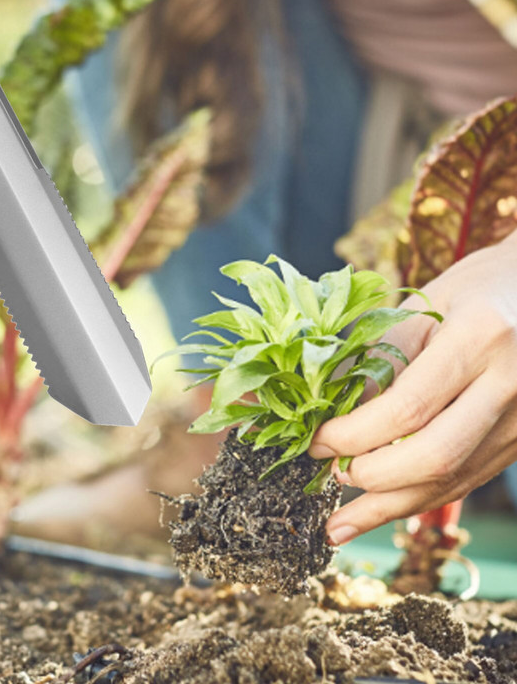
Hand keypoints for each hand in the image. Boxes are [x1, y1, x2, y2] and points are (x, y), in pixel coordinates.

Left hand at [309, 230, 516, 545]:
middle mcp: (510, 384)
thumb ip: (380, 357)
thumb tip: (330, 409)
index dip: (354, 434)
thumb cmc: (477, 287)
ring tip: (339, 525)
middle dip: (372, 476)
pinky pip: (467, 479)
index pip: (408, 407)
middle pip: (435, 455)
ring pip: (453, 480)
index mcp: (480, 337)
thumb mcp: (424, 305)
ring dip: (390, 506)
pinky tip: (382, 510)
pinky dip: (420, 498)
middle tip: (329, 473)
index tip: (316, 441)